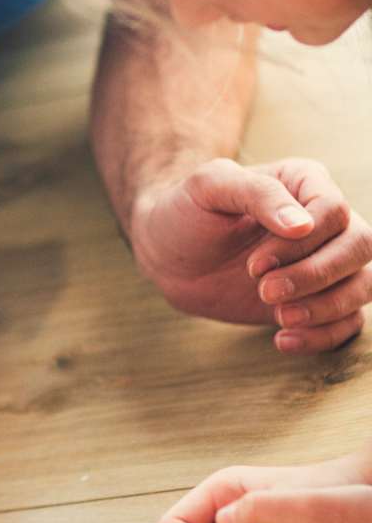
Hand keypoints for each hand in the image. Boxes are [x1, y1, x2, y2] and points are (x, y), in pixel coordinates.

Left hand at [130, 158, 371, 351]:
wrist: (169, 256)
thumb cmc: (187, 212)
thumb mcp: (209, 187)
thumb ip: (257, 193)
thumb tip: (302, 224)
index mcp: (306, 182)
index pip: (334, 210)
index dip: (300, 243)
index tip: (254, 265)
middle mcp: (326, 220)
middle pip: (360, 246)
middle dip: (316, 275)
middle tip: (265, 292)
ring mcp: (326, 261)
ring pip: (364, 284)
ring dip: (326, 307)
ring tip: (279, 319)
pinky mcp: (317, 299)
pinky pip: (348, 321)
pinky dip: (324, 336)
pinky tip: (283, 340)